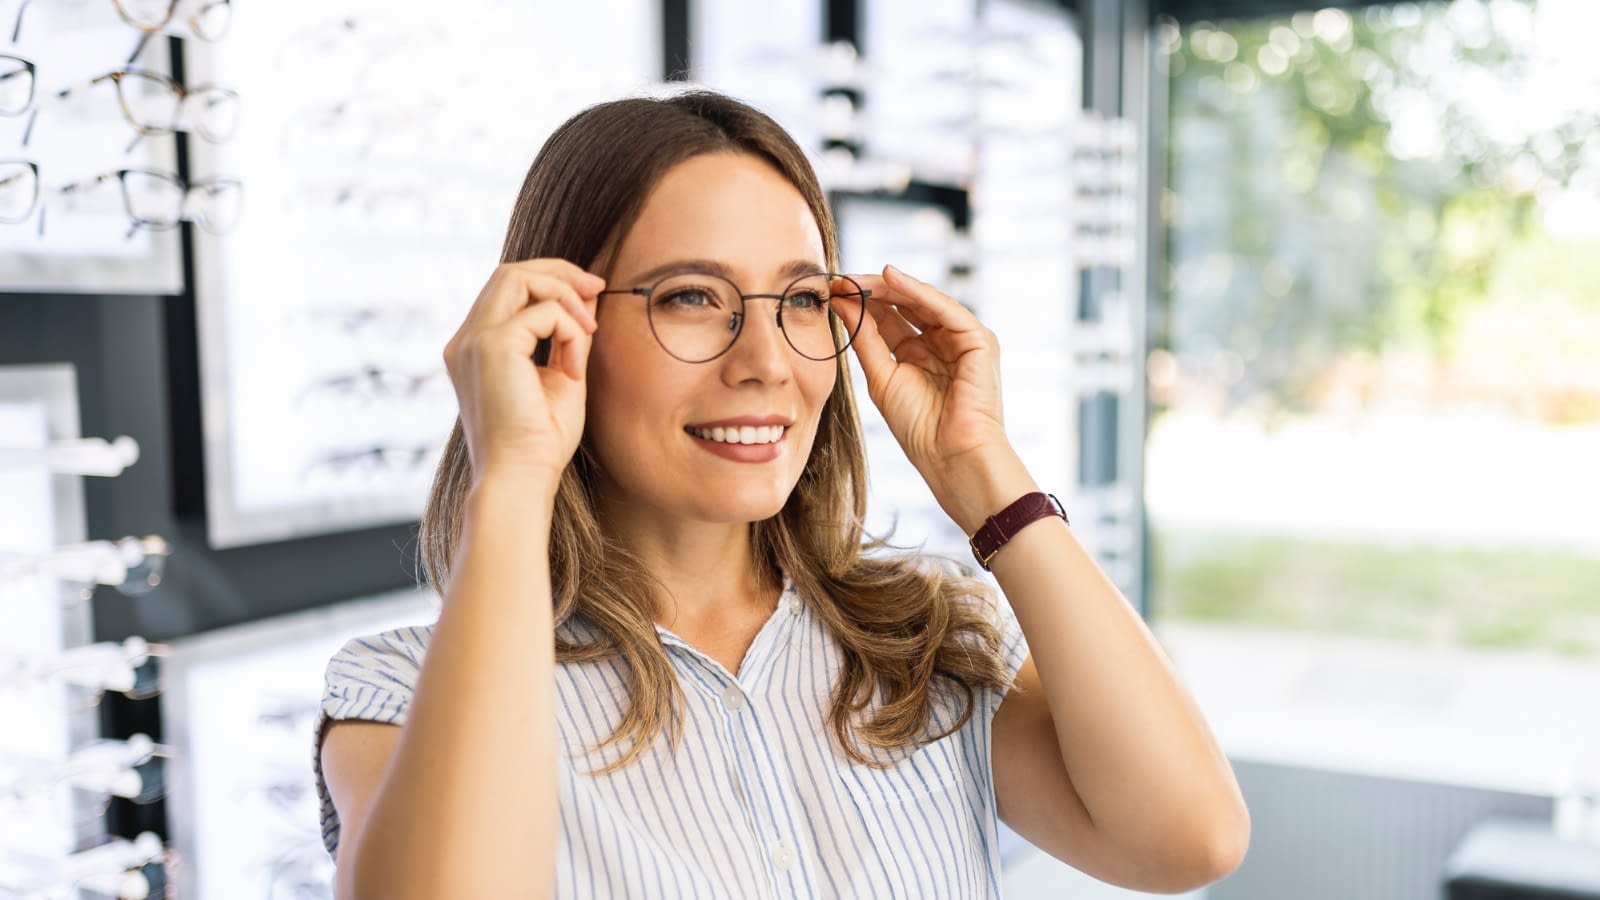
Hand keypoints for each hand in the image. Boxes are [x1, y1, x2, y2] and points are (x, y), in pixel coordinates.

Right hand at [443, 260, 602, 490]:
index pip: (506, 289)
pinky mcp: (492, 346)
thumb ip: (568, 335)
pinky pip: (542, 312)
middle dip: (558, 272)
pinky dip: (570, 331)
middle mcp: (465, 340)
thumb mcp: (561, 376)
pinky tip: (575, 369)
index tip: (590, 293)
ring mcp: (473, 341)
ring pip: (517, 276)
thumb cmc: (540, 442)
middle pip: (509, 272)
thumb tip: (588, 295)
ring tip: (589, 331)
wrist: (521, 478)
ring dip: (564, 294)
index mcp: (475, 348)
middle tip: (597, 287)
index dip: (550, 280)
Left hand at [844, 265, 1027, 527]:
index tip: (832, 290)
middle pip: (904, 304)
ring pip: (922, 301)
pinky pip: (944, 308)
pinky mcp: (980, 340)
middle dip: (871, 290)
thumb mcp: (881, 377)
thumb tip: (841, 302)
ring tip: (858, 278)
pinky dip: (917, 291)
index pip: (888, 316)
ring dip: (889, 286)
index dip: (860, 302)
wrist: (950, 456)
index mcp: (917, 353)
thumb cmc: (918, 428)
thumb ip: (865, 338)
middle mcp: (940, 342)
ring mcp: (961, 339)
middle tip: (840, 279)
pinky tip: (891, 279)